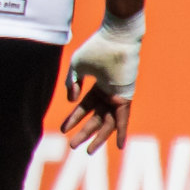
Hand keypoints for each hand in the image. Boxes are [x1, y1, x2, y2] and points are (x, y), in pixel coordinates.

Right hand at [61, 16, 142, 153]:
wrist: (115, 38)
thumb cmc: (97, 48)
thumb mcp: (78, 66)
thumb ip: (72, 83)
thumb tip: (71, 100)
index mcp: (98, 86)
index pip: (84, 107)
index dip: (73, 118)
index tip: (63, 129)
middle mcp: (109, 93)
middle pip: (96, 119)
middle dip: (84, 133)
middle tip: (72, 146)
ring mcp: (118, 96)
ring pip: (108, 122)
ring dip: (99, 137)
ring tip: (87, 151)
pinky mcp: (125, 97)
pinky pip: (124, 118)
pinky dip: (122, 131)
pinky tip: (120, 145)